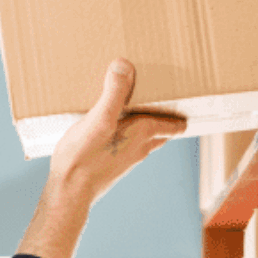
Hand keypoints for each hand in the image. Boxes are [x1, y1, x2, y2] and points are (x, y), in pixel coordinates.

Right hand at [16, 59, 186, 257]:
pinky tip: (113, 130)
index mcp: (142, 133)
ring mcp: (125, 159)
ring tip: (142, 111)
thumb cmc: (84, 158)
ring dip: (148, 127)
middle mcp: (139, 148)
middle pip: (161, 132)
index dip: (181, 113)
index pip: (173, 124)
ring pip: (145, 141)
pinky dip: (128, 136)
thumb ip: (113, 93)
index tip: (189, 102)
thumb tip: (124, 64)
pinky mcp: (110, 165)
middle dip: (166, 118)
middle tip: (168, 102)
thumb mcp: (99, 120)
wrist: (69, 193)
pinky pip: (125, 146)